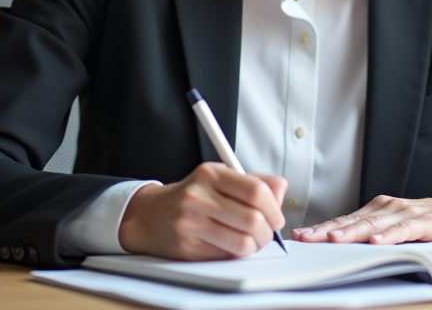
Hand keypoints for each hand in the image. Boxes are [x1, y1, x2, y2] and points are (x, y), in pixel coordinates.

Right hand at [118, 162, 287, 259]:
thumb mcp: (220, 178)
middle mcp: (198, 196)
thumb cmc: (192, 196)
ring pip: (242, 243)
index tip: (276, 217)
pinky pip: (226, 257)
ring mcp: (190, 223)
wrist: (149, 215)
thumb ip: (254, 182)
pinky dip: (236, 254)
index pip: (256, 191)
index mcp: (210, 173)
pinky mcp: (186, 248)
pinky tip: (231, 246)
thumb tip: (281, 191)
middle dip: (267, 232)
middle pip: (253, 220)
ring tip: (250, 241)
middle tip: (265, 233)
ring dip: (254, 246)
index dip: (274, 208)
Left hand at [292, 194, 431, 245]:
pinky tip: (377, 241)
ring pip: (374, 223)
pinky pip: (405, 228)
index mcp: (378, 210)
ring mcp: (407, 212)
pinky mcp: (427, 222)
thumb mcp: (397, 229)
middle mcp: (388, 207)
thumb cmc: (430, 223)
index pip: (344, 221)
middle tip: (305, 239)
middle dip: (327, 230)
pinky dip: (390, 235)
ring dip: (352, 232)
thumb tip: (342, 250)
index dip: (321, 228)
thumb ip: (374, 236)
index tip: (299, 237)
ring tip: (332, 240)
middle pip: (353, 221)